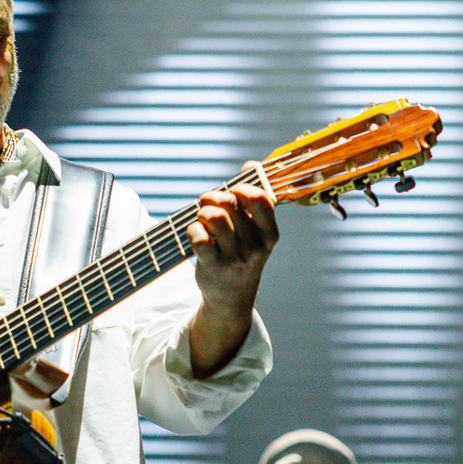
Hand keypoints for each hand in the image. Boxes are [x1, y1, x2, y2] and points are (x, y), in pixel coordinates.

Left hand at [185, 176, 278, 376]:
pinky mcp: (213, 267)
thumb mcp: (254, 231)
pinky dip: (193, 229)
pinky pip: (199, 238)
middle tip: (207, 202)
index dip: (243, 188)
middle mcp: (256, 246)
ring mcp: (235, 258)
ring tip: (201, 217)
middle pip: (230, 204)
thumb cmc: (241, 254)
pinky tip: (195, 233)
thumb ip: (252, 198)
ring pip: (214, 218)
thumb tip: (251, 164)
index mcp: (269, 234)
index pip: (262, 200)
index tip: (233, 191)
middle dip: (213, 196)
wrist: (231, 298)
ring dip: (202, 211)